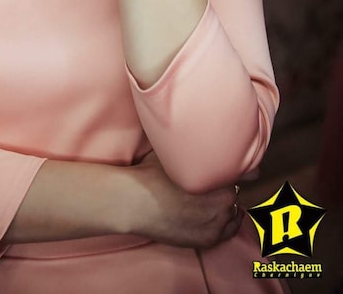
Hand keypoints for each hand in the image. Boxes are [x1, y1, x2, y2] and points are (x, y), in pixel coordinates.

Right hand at [128, 151, 242, 248]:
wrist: (134, 202)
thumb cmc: (152, 173)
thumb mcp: (176, 152)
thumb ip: (198, 149)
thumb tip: (206, 136)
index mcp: (219, 176)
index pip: (240, 173)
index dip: (229, 169)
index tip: (222, 168)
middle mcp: (225, 200)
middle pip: (236, 192)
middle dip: (225, 187)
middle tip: (212, 183)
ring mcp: (218, 222)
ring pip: (234, 211)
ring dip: (227, 205)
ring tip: (212, 200)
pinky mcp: (209, 239)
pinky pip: (229, 231)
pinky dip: (225, 223)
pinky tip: (215, 216)